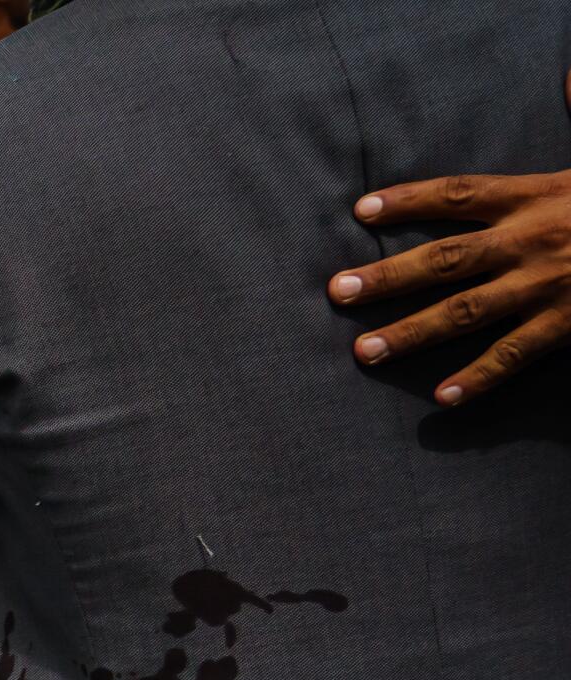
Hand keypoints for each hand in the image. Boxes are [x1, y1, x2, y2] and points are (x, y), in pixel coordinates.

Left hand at [329, 72, 570, 405]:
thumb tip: (570, 76)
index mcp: (536, 196)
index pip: (459, 194)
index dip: (408, 201)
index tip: (361, 209)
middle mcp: (531, 240)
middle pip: (443, 259)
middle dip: (387, 276)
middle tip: (337, 292)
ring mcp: (546, 285)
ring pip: (464, 313)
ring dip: (411, 333)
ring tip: (364, 352)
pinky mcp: (568, 323)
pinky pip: (515, 354)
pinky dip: (478, 378)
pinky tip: (441, 398)